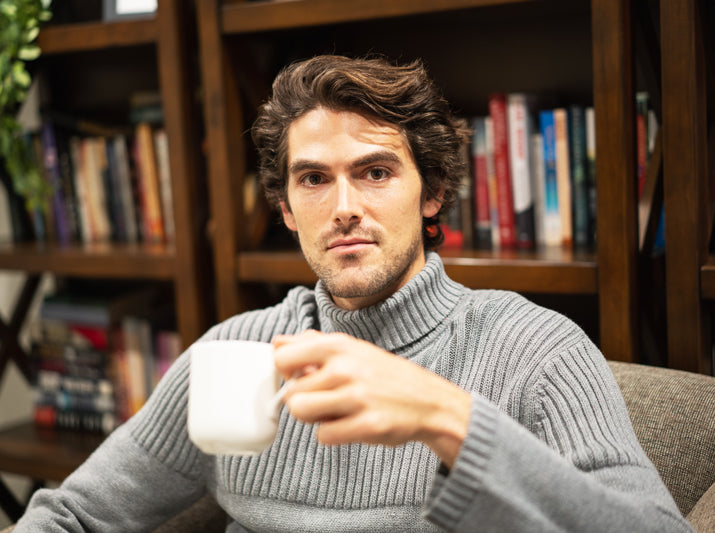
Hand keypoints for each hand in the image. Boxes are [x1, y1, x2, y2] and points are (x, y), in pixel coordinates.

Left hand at [272, 330, 470, 467]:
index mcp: (338, 345)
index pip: (282, 357)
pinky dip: (332, 434)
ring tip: (334, 411)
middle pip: (290, 392)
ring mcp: (356, 397)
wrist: (429, 401)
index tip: (301, 376)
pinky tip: (350, 423)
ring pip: (301, 412)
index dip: (286, 372)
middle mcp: (345, 368)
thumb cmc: (384, 375)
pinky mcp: (367, 425)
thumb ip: (312, 345)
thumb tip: (277, 342)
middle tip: (326, 398)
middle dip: (304, 399)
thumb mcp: (352, 349)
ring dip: (313, 417)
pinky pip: (323, 436)